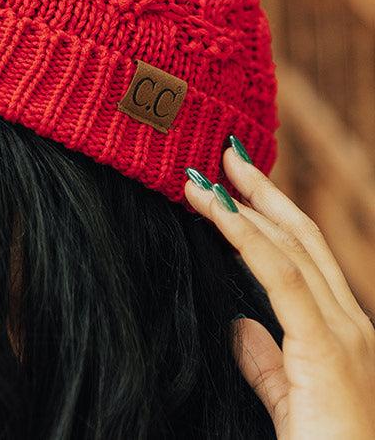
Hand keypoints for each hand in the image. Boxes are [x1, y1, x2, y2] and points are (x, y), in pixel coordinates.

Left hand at [184, 141, 374, 439]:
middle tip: (226, 155)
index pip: (305, 255)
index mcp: (342, 331)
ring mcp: (345, 333)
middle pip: (303, 238)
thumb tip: (243, 327)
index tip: (236, 186)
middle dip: (262, 192)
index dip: (271, 216)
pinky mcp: (327, 349)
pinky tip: (220, 213)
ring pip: (292, 249)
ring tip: (204, 179)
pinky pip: (283, 279)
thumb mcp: (290, 400)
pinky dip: (247, 239)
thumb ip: (269, 363)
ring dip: (244, 207)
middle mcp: (350, 323)